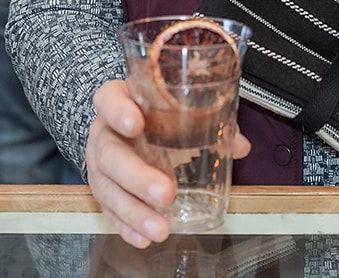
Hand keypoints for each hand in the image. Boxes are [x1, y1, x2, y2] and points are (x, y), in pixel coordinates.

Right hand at [85, 80, 250, 248]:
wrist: (124, 124)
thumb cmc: (151, 114)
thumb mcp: (173, 107)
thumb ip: (206, 120)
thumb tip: (239, 145)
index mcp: (118, 101)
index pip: (109, 99)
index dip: (118, 111)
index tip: (136, 124)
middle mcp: (103, 132)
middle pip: (110, 154)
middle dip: (137, 177)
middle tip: (165, 193)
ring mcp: (99, 164)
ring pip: (108, 188)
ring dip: (134, 212)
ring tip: (160, 227)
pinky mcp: (102, 189)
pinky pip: (109, 211)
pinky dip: (126, 226)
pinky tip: (143, 238)